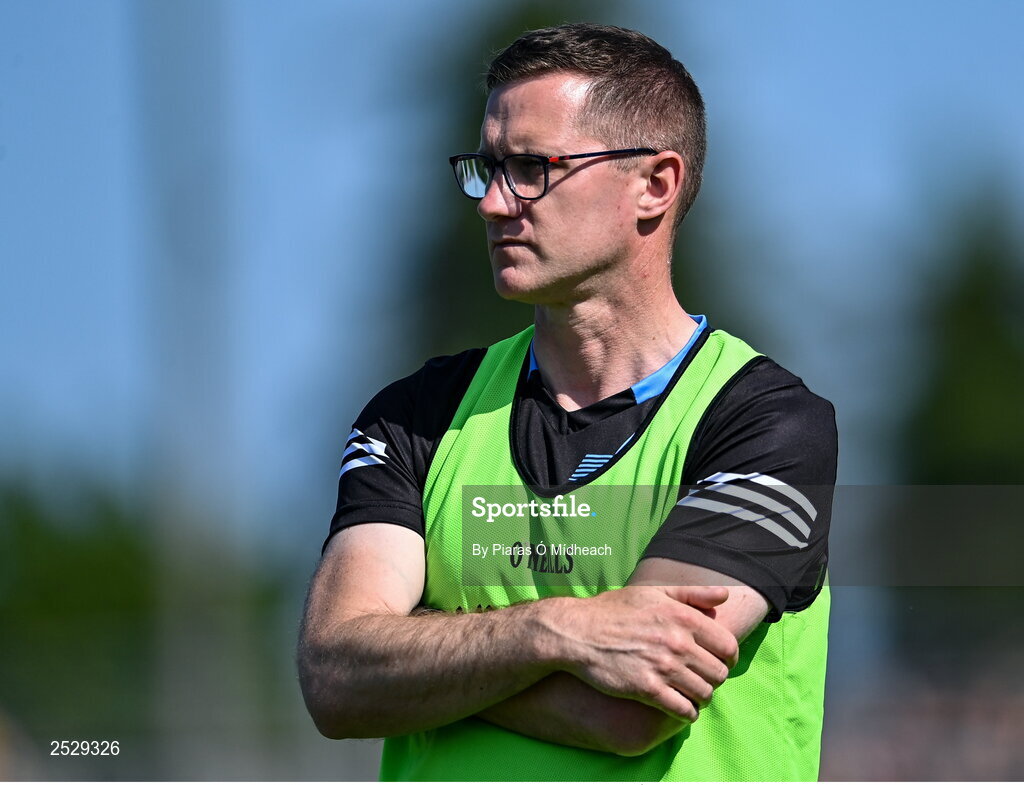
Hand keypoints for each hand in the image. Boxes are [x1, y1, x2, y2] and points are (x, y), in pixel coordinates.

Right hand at [555, 585, 738, 721]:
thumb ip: (693, 593)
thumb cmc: (615, 611)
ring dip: (701, 697)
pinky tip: (680, 708)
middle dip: (714, 678)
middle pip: (719, 673)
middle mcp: (677, 642)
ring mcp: (663, 667)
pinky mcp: (647, 689)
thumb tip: (725, 595)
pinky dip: (687, 713)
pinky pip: (683, 710)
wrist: (578, 632)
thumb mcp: (653, 592)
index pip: (728, 646)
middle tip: (702, 678)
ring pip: (704, 693)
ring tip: (692, 694)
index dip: (728, 657)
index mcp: (683, 616)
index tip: (719, 662)